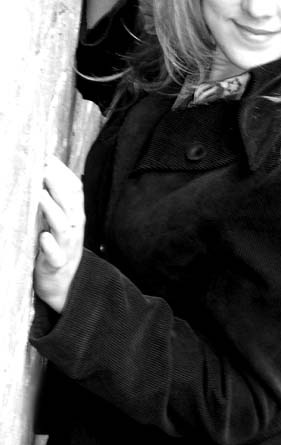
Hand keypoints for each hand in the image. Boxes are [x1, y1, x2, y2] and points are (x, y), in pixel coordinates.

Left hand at [34, 157, 85, 313]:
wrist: (64, 285)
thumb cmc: (58, 248)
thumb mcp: (61, 221)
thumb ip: (58, 200)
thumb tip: (47, 170)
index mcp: (75, 216)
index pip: (75, 190)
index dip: (64, 174)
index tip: (48, 159)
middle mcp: (74, 229)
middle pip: (71, 204)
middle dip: (58, 186)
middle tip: (44, 169)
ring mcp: (67, 247)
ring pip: (63, 226)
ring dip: (52, 210)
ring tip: (40, 195)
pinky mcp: (56, 265)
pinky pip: (55, 255)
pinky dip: (50, 246)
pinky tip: (43, 237)